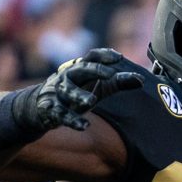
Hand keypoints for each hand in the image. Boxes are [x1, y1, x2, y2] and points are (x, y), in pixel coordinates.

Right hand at [16, 48, 142, 132]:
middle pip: (80, 69)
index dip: (103, 55)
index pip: (91, 57)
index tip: (118, 57)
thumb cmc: (75, 94)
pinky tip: (84, 125)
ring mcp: (57, 93)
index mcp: (79, 69)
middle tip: (110, 74)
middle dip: (94, 70)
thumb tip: (142, 80)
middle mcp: (67, 77)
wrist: (39, 108)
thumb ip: (118, 83)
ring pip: (67, 91)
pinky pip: (60, 114)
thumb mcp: (97, 87)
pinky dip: (72, 119)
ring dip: (79, 95)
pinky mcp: (50, 109)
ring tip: (91, 101)